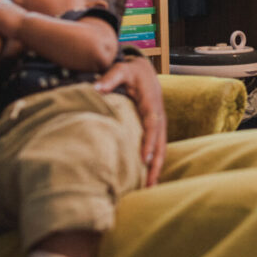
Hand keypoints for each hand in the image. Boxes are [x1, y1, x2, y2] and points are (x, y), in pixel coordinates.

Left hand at [96, 55, 166, 185]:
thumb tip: (95, 89)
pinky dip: (155, 162)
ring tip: (150, 187)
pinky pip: (157, 147)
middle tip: (150, 183)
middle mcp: (159, 116)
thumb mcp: (121, 70)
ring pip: (161, 148)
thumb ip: (109, 78)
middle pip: (161, 143)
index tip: (144, 160)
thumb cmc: (131, 71)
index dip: (150, 143)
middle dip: (156, 163)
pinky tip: (148, 177)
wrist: (144, 69)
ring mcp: (159, 123)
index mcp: (152, 104)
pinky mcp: (155, 129)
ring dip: (157, 167)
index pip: (153, 126)